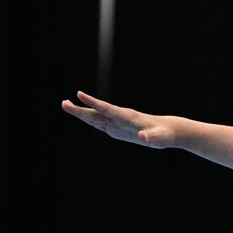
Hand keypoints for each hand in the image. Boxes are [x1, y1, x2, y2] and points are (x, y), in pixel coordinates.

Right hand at [61, 91, 176, 147]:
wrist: (168, 130)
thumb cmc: (164, 134)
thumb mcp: (159, 138)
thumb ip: (151, 137)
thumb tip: (143, 137)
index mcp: (128, 118)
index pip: (108, 109)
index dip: (94, 103)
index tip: (80, 95)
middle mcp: (120, 117)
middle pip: (97, 112)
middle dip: (80, 109)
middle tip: (63, 103)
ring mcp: (118, 122)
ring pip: (97, 116)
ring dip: (82, 112)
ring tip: (66, 105)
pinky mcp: (117, 128)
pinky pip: (100, 123)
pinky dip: (89, 118)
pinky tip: (81, 115)